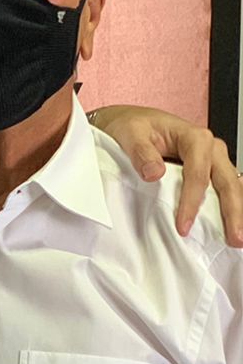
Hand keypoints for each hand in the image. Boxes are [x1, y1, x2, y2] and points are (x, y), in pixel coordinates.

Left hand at [93, 105, 242, 244]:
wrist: (130, 123)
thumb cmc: (132, 127)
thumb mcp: (130, 134)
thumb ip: (141, 153)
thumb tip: (154, 173)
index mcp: (194, 137)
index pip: (198, 174)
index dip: (192, 202)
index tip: (183, 226)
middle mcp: (211, 149)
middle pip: (228, 182)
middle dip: (233, 212)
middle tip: (235, 238)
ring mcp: (214, 161)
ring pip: (232, 187)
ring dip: (237, 214)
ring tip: (237, 239)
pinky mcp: (210, 171)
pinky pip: (224, 190)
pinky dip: (229, 208)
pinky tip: (230, 227)